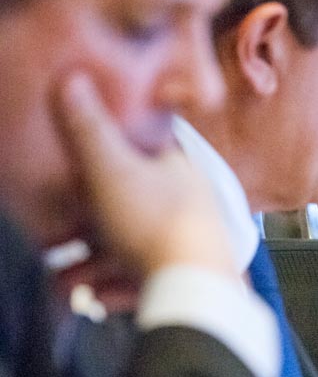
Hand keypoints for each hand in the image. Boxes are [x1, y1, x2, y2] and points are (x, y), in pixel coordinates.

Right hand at [50, 72, 236, 281]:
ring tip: (72, 283)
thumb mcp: (111, 168)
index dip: (107, 162)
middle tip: (62, 243)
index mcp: (176, 168)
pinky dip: (115, 291)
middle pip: (126, 209)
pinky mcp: (185, 278)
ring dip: (92, 268)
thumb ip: (88, 129)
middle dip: (86, 231)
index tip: (79, 178)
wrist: (195, 287)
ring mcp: (188, 241)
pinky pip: (141, 281)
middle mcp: (186, 203)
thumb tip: (74, 78)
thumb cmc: (154, 222)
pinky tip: (99, 298)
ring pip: (128, 250)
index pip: (144, 152)